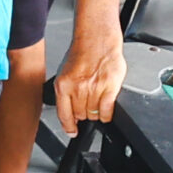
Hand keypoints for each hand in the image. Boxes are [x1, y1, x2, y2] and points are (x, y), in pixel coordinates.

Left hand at [53, 19, 125, 134]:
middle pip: (80, 115)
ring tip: (96, 102)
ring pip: (93, 114)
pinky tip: (105, 110)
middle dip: (83, 114)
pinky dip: (106, 114)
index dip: (69, 126)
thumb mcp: (64, 74)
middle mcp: (77, 88)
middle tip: (87, 107)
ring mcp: (94, 89)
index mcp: (62, 85)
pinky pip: (107, 111)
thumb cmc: (81, 55)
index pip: (64, 114)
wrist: (97, 41)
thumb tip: (68, 112)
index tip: (72, 131)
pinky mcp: (110, 88)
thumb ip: (66, 93)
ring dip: (95, 113)